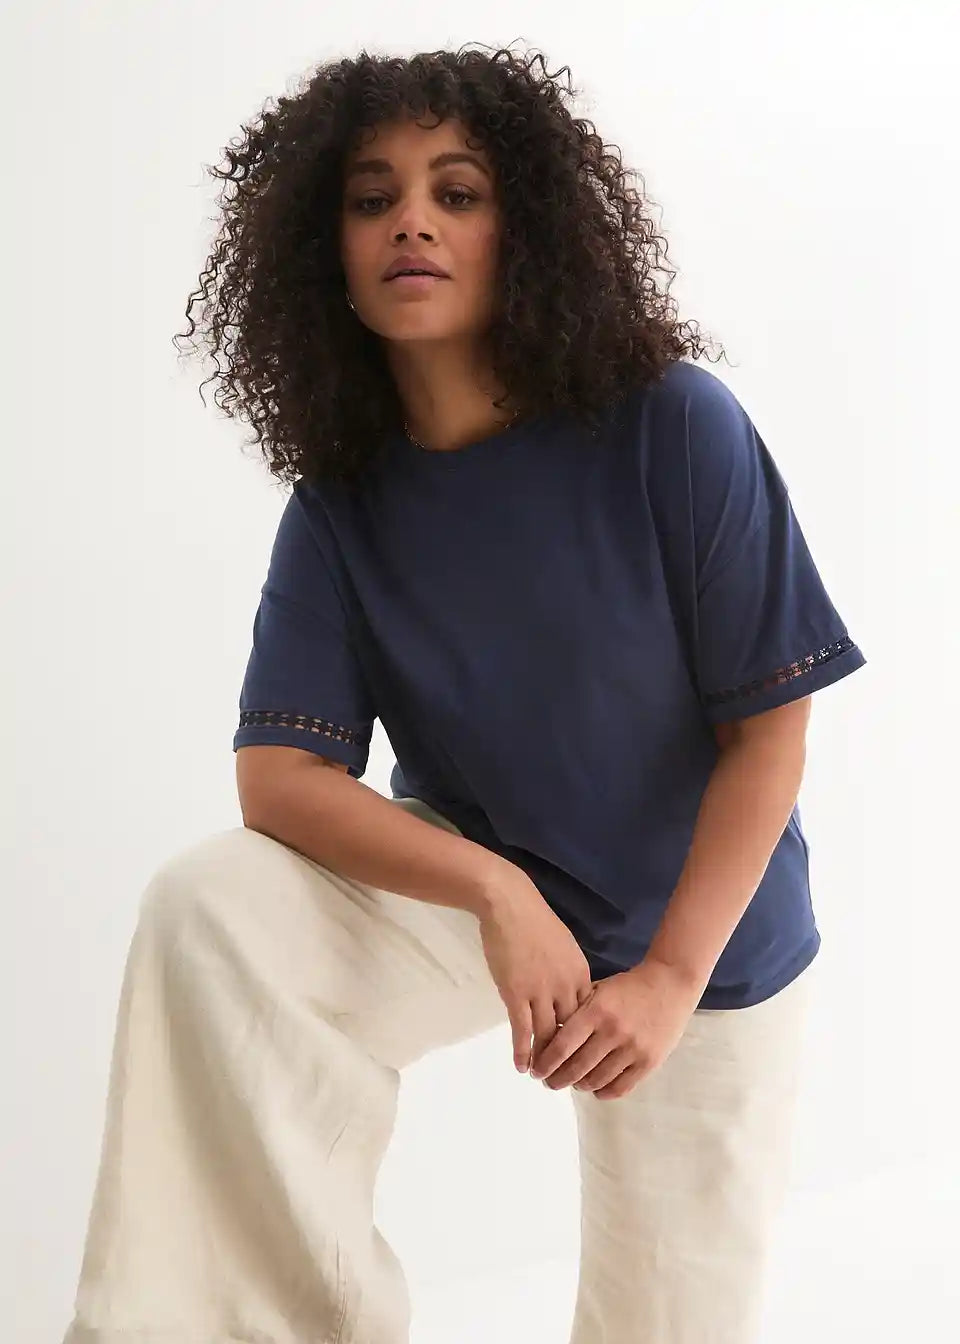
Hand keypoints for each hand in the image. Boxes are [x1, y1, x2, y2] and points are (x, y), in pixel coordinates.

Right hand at [477, 868, 594, 1073]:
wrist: (509, 904)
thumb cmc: (534, 922)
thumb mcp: (563, 946)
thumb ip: (569, 972)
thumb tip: (570, 994)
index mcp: (580, 974)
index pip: (588, 1017)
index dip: (585, 1039)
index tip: (582, 1056)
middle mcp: (565, 986)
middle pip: (572, 1032)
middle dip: (569, 1057)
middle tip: (565, 1076)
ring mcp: (541, 991)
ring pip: (547, 1036)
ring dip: (545, 1060)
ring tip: (542, 1077)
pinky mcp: (516, 993)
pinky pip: (522, 1030)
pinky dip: (523, 1051)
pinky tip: (522, 1066)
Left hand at [529, 956, 703, 1100]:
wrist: (670, 984)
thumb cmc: (628, 987)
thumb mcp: (598, 991)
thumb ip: (576, 1012)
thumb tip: (550, 1039)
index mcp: (596, 1011)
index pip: (562, 1045)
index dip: (545, 1063)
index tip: (536, 1070)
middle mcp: (613, 1032)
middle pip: (576, 1067)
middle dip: (557, 1079)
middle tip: (549, 1082)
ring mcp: (633, 1049)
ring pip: (596, 1080)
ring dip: (579, 1086)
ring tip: (572, 1083)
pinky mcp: (649, 1062)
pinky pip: (620, 1087)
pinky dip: (603, 1092)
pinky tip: (595, 1088)